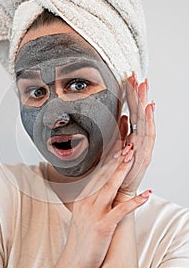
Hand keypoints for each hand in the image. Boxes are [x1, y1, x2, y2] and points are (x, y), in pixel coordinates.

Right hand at [61, 149, 150, 267]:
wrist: (74, 264)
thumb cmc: (80, 242)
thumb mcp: (81, 219)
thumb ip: (88, 205)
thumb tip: (96, 197)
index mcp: (83, 201)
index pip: (97, 176)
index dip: (107, 162)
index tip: (116, 150)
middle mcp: (87, 204)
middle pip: (103, 177)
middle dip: (115, 161)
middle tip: (127, 147)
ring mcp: (95, 214)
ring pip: (110, 188)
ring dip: (122, 172)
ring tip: (132, 158)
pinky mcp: (103, 225)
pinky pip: (122, 210)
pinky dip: (135, 202)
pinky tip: (146, 194)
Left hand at [117, 72, 155, 199]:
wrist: (122, 190)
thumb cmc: (121, 170)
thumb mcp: (119, 147)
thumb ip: (123, 132)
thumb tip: (123, 116)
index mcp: (135, 136)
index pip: (134, 112)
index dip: (132, 96)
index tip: (130, 80)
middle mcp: (141, 139)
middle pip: (141, 113)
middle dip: (140, 94)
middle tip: (139, 77)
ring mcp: (145, 146)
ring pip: (146, 120)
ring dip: (145, 102)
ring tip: (144, 87)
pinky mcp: (146, 154)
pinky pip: (148, 135)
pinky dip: (149, 120)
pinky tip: (148, 108)